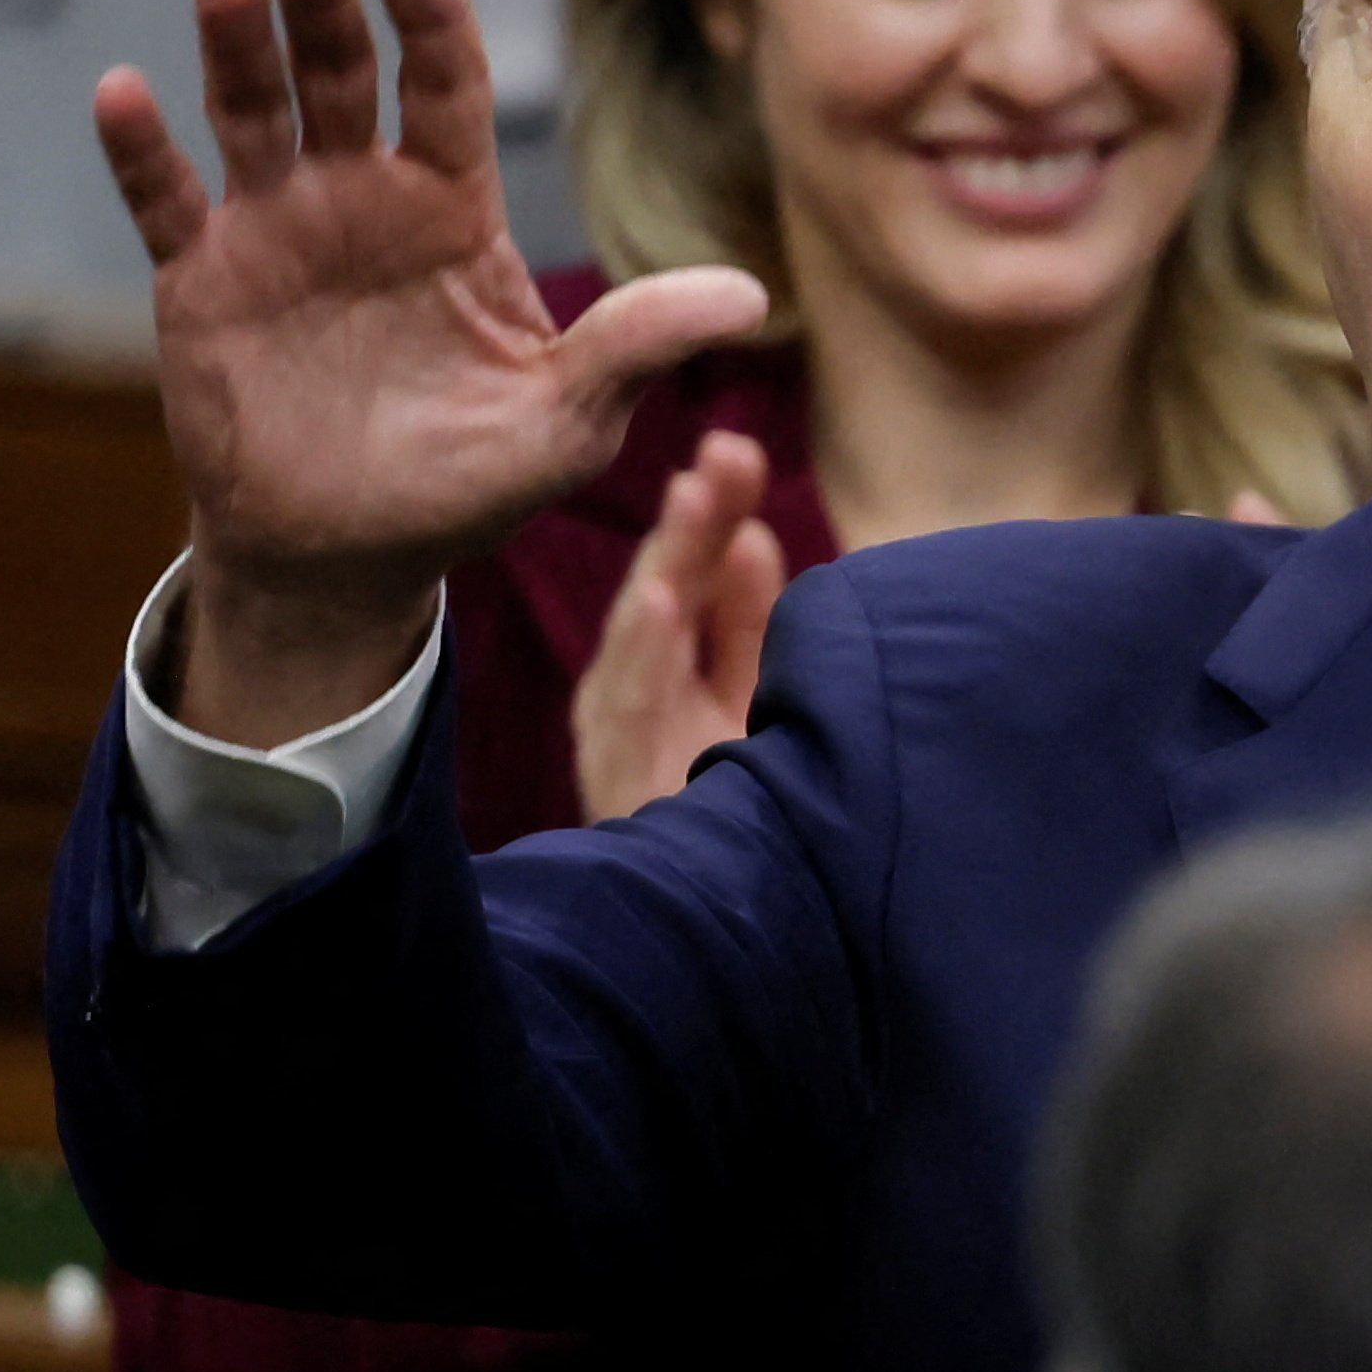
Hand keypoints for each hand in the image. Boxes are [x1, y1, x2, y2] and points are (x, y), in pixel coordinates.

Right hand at [96, 0, 764, 746]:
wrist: (350, 560)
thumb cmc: (468, 485)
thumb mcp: (569, 423)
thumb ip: (638, 347)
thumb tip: (752, 297)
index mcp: (453, 212)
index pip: (447, 89)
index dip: (432, 21)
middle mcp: (361, 199)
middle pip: (344, 76)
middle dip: (329, 5)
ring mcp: (276, 231)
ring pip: (252, 113)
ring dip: (238, 45)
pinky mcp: (201, 283)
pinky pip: (165, 203)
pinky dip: (141, 150)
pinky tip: (123, 92)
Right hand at [570, 433, 784, 818]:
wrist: (716, 922)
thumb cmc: (730, 804)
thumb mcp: (751, 698)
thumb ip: (747, 622)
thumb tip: (753, 533)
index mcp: (672, 667)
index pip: (693, 575)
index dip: (713, 514)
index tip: (739, 449)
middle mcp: (639, 695)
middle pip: (665, 593)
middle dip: (692, 523)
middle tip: (724, 452)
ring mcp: (622, 741)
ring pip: (639, 644)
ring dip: (666, 568)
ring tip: (691, 505)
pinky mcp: (618, 787)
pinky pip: (626, 719)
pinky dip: (641, 658)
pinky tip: (659, 606)